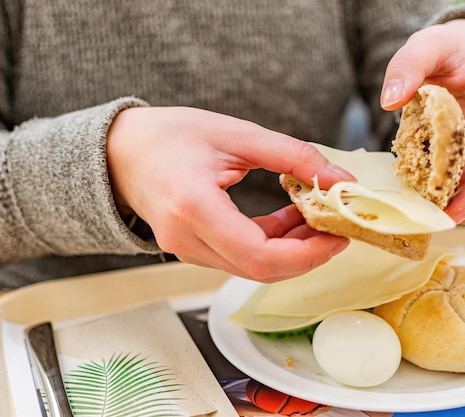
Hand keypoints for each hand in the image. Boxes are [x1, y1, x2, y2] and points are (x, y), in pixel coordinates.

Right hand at [106, 106, 352, 281]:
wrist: (123, 151)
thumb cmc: (170, 135)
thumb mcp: (237, 133)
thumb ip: (293, 156)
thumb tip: (341, 180)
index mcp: (193, 207)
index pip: (260, 256)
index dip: (307, 254)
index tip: (338, 235)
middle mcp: (185, 239)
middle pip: (260, 270)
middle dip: (307, 254)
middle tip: (336, 226)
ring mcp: (185, 250)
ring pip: (252, 268)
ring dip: (290, 249)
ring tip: (315, 216)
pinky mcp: (191, 250)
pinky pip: (239, 258)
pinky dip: (270, 245)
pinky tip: (288, 220)